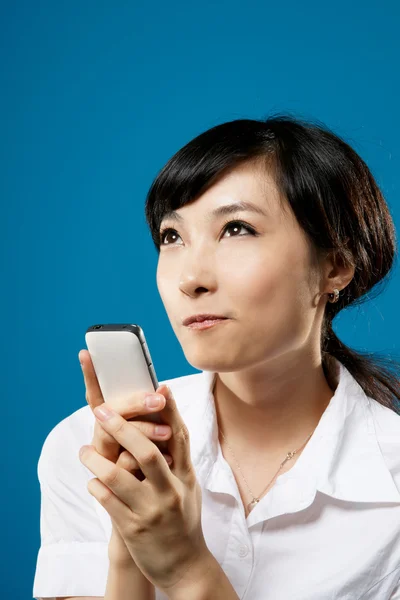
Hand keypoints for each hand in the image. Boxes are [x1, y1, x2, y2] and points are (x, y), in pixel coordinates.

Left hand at [78, 349, 172, 566]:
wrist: (185, 566)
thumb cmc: (183, 518)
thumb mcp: (189, 485)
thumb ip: (179, 455)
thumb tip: (170, 419)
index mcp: (185, 476)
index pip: (179, 436)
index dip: (170, 411)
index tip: (160, 387)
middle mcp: (170, 491)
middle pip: (146, 452)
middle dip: (122, 428)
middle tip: (101, 411)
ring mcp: (151, 511)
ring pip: (117, 477)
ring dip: (96, 459)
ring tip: (85, 451)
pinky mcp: (133, 530)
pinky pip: (107, 501)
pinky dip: (96, 486)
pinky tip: (93, 481)